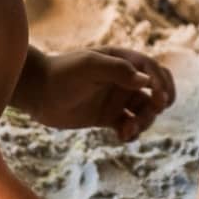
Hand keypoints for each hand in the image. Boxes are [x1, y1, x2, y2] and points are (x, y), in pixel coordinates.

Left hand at [29, 47, 175, 139]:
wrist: (36, 93)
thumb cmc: (61, 73)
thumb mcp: (89, 66)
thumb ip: (118, 70)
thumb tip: (147, 82)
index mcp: (122, 61)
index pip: (152, 70)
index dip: (162, 83)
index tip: (159, 98)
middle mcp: (123, 80)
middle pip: (155, 91)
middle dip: (160, 102)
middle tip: (155, 111)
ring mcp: (116, 99)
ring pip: (144, 112)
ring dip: (144, 121)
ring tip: (129, 129)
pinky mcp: (108, 117)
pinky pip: (130, 126)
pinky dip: (132, 133)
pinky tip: (123, 137)